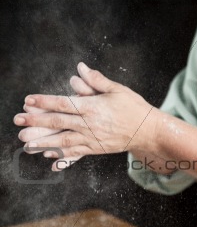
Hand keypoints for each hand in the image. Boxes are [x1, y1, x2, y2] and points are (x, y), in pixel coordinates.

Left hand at [14, 63, 159, 169]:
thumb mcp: (117, 90)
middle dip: (36, 122)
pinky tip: (49, 158)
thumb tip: (80, 68)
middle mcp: (89, 124)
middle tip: (18, 122)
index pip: (63, 104)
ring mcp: (92, 139)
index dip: (44, 102)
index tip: (28, 101)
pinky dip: (61, 157)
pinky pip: (76, 154)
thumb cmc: (133, 108)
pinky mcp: (96, 149)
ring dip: (43, 142)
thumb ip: (97, 80)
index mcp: (93, 107)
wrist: (147, 131)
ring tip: (26, 144)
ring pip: (63, 141)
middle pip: (58, 123)